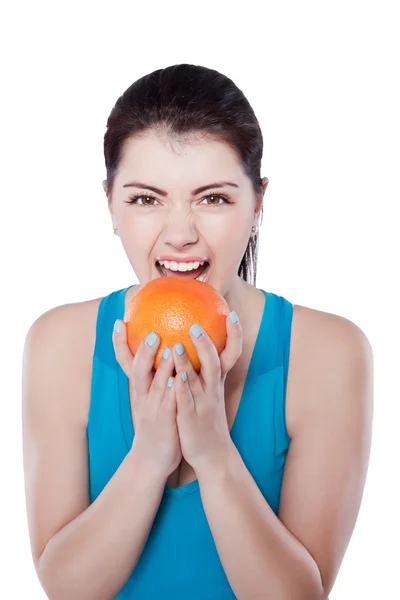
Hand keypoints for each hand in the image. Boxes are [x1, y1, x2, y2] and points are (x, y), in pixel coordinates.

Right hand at [112, 321, 181, 477]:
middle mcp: (143, 398)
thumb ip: (153, 377)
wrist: (151, 460)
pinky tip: (178, 378)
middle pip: (138, 371)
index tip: (119, 322)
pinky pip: (168, 404)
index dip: (120, 344)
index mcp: (139, 390)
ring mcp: (153, 410)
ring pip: (155, 385)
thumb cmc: (154, 425)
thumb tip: (160, 353)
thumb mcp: (149, 399)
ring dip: (161, 366)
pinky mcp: (166, 422)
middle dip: (143, 352)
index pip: (126, 363)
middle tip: (151, 332)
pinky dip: (172, 390)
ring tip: (168, 348)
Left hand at [171, 312, 242, 474]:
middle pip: (214, 363)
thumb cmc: (207, 419)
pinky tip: (174, 378)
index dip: (234, 335)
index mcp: (216, 382)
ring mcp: (202, 404)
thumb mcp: (210, 392)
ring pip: (196, 380)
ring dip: (187, 363)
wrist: (213, 454)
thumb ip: (204, 370)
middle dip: (206, 344)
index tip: (232, 314)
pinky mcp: (190, 418)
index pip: (230, 354)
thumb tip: (197, 346)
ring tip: (177, 346)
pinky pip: (185, 402)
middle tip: (196, 326)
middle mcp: (212, 390)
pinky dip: (182, 390)